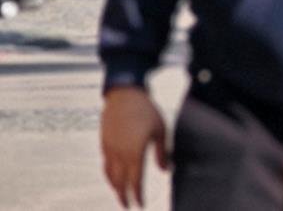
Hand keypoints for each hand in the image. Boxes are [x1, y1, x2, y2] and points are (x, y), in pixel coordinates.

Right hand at [100, 86, 167, 208]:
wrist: (124, 95)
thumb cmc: (147, 111)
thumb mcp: (160, 131)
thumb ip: (163, 153)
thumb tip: (167, 170)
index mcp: (135, 152)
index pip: (135, 180)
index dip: (137, 194)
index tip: (140, 206)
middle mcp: (119, 154)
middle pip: (119, 182)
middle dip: (123, 196)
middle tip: (127, 206)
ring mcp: (109, 149)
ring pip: (109, 174)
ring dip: (114, 187)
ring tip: (120, 195)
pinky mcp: (103, 143)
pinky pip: (105, 164)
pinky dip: (109, 174)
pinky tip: (113, 176)